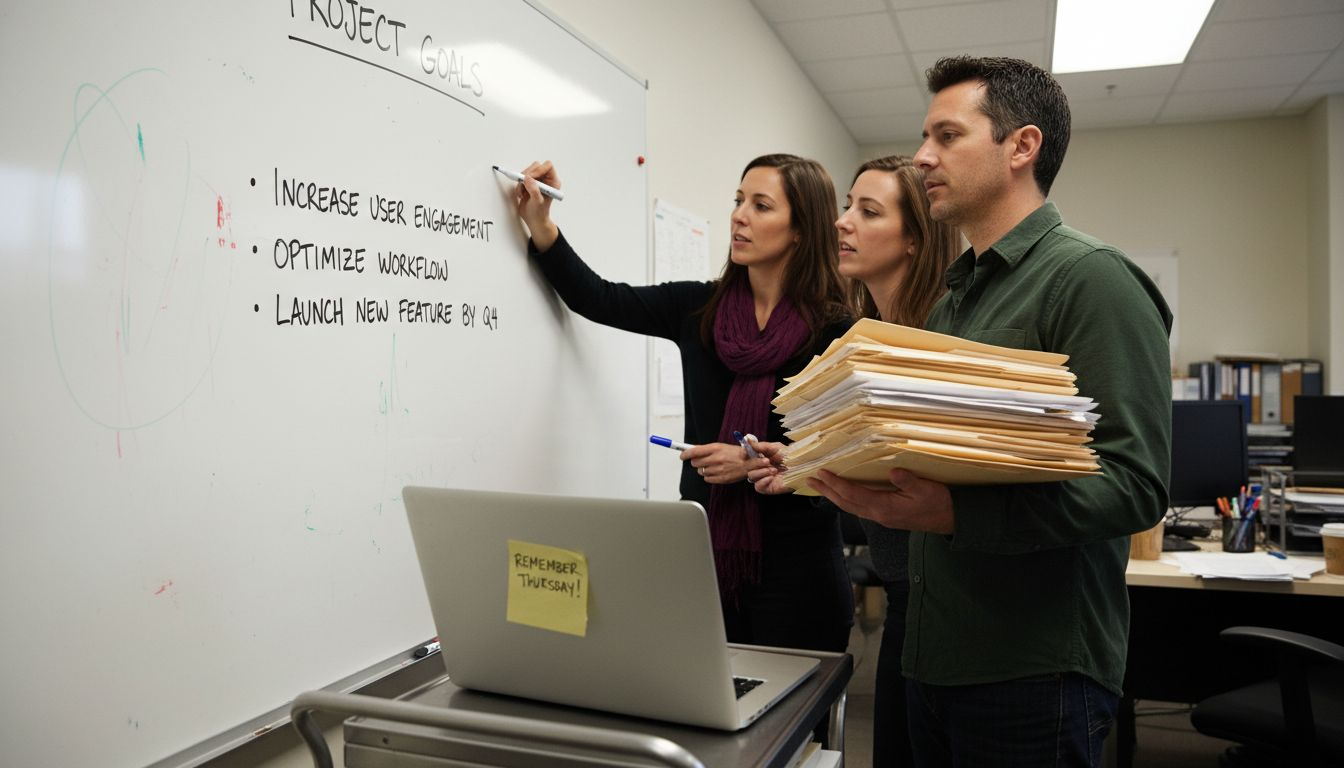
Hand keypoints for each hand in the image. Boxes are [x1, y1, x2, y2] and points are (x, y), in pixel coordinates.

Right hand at [511, 160, 560, 250]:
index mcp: (553, 182)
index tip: (530, 178)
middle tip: (523, 184)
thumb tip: (527, 178)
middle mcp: (546, 179)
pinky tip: (521, 194)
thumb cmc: (539, 213)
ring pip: (527, 171)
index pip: (548, 166)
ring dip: (521, 181)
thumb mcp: (537, 202)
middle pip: (536, 166)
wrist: (533, 220)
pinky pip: (521, 178)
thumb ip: (534, 190)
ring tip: (522, 193)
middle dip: (527, 175)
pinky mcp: (529, 183)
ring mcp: (537, 181)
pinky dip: (519, 185)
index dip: (538, 170)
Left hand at [681, 442, 752, 484]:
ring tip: (713, 466)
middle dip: (696, 462)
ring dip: (703, 469)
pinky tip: (716, 472)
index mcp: (715, 448)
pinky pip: (707, 479)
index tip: (682, 456)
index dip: (685, 454)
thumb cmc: (736, 453)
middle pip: (695, 463)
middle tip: (701, 461)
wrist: (750, 463)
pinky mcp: (721, 479)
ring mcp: (718, 469)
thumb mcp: (721, 446)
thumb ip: (707, 449)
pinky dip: (709, 476)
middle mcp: (716, 459)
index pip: (694, 451)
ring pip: (701, 471)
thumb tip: (692, 450)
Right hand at [745, 440, 792, 494]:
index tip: (747, 451)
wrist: (803, 467)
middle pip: (748, 467)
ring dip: (761, 472)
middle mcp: (762, 468)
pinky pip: (758, 487)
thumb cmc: (792, 456)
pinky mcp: (769, 488)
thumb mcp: (776, 447)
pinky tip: (771, 477)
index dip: (745, 454)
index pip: (748, 457)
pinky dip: (762, 481)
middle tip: (767, 461)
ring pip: (751, 477)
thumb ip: (761, 445)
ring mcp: (765, 479)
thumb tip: (748, 440)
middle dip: (756, 463)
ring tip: (773, 470)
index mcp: (762, 458)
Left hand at [806, 469, 954, 533]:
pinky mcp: (885, 516)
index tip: (822, 473)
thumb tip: (894, 471)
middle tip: (809, 479)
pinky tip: (842, 492)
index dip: (836, 483)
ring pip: (850, 506)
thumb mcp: (928, 490)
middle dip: (826, 491)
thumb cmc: (940, 504)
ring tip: (819, 484)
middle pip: (845, 503)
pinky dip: (845, 498)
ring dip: (833, 495)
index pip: (854, 495)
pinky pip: (858, 507)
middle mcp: (879, 515)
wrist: (951, 521)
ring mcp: (881, 517)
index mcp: (886, 508)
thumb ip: (910, 482)